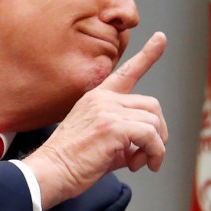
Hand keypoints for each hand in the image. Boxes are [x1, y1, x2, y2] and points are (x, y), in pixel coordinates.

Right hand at [22, 32, 167, 209]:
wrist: (49, 171)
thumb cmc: (69, 161)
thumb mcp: (98, 141)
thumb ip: (123, 137)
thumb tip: (143, 149)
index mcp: (96, 98)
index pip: (126, 72)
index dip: (147, 55)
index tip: (161, 38)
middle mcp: (102, 99)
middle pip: (151, 106)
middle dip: (158, 132)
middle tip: (147, 153)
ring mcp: (107, 110)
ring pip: (154, 122)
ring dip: (155, 147)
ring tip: (139, 162)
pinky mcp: (113, 127)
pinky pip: (151, 136)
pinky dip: (154, 153)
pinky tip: (140, 165)